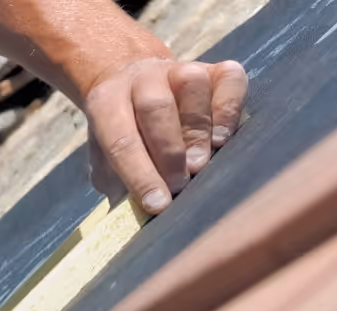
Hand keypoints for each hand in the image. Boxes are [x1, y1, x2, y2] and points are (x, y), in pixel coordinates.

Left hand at [83, 57, 248, 214]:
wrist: (135, 83)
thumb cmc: (123, 134)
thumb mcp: (106, 159)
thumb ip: (116, 183)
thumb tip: (138, 215)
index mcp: (106, 102)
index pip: (120, 138)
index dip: (139, 174)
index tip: (158, 205)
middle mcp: (142, 79)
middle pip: (155, 107)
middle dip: (169, 151)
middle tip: (181, 185)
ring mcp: (178, 70)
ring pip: (192, 83)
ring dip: (198, 129)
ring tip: (202, 163)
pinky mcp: (214, 69)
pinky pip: (229, 79)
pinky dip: (230, 108)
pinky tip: (223, 138)